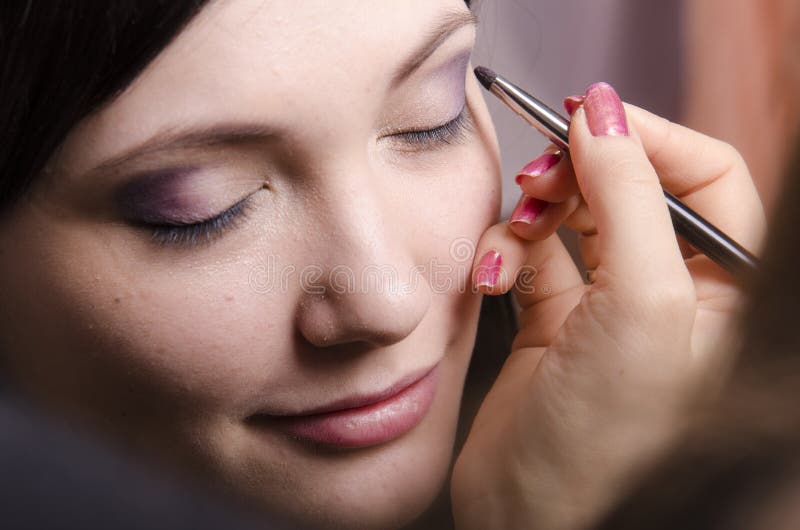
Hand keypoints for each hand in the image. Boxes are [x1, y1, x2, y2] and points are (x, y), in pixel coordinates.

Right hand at [451, 83, 765, 529]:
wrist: (531, 520)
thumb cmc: (608, 442)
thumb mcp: (642, 306)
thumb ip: (627, 197)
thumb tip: (602, 111)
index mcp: (728, 290)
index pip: (706, 174)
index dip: (648, 138)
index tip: (586, 117)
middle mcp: (675, 291)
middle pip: (633, 186)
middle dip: (581, 172)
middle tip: (539, 175)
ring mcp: (611, 304)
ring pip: (575, 215)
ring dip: (535, 213)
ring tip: (513, 232)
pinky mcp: (555, 319)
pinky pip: (531, 253)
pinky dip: (506, 251)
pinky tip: (491, 273)